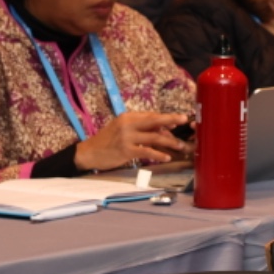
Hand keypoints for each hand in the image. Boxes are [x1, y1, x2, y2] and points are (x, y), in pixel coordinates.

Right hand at [74, 111, 189, 171]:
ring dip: (169, 141)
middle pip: (154, 121)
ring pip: (154, 137)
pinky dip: (158, 154)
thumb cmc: (108, 141)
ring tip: (180, 145)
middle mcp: (128, 124)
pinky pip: (146, 151)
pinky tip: (166, 157)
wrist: (89, 153)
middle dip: (171, 120)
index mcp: (128, 117)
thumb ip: (140, 128)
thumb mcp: (122, 129)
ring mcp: (127, 137)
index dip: (166, 118)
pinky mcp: (126, 150)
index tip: (179, 119)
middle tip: (185, 120)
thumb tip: (162, 130)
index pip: (151, 116)